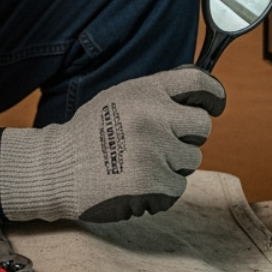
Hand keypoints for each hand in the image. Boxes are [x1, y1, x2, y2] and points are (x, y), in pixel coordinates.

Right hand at [0, 67, 225, 222]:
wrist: (57, 168)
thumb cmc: (89, 135)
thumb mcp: (119, 98)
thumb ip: (156, 96)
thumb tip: (197, 97)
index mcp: (146, 91)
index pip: (198, 83)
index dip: (213, 95)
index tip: (214, 105)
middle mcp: (154, 116)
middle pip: (202, 126)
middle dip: (187, 137)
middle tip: (161, 144)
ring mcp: (156, 150)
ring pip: (191, 159)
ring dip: (173, 165)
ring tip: (140, 163)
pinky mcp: (155, 182)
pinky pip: (178, 186)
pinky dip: (162, 189)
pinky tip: (137, 182)